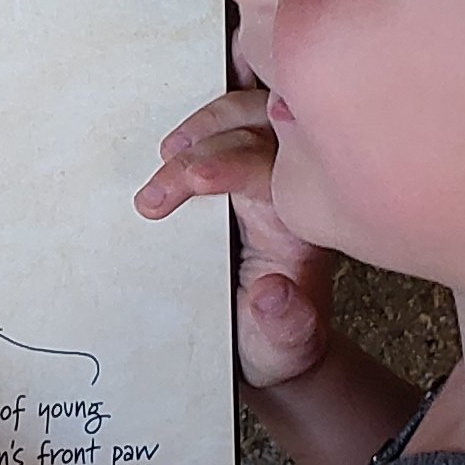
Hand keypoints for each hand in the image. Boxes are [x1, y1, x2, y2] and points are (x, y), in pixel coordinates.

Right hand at [136, 80, 337, 390]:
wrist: (269, 343)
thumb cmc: (277, 342)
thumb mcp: (283, 351)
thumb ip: (286, 328)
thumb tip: (275, 293)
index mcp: (301, 223)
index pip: (272, 172)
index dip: (229, 165)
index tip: (188, 179)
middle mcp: (290, 187)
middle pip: (261, 126)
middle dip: (209, 136)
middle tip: (164, 171)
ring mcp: (267, 171)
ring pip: (248, 114)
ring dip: (205, 123)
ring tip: (165, 153)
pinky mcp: (243, 167)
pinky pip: (234, 124)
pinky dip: (207, 117)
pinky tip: (178, 132)